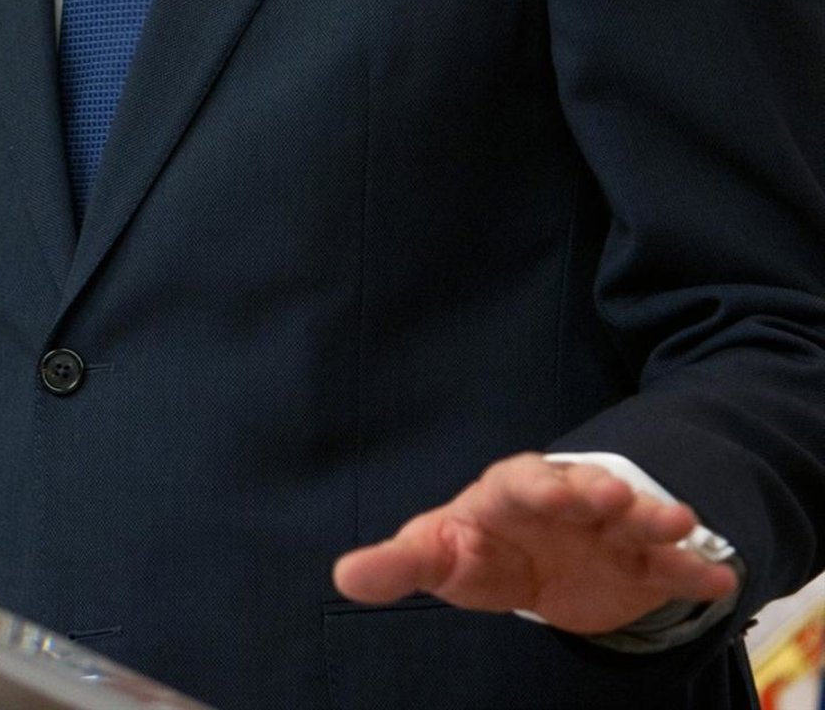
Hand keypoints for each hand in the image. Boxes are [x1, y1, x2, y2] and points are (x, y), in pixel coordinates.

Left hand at [332, 453, 737, 633]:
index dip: (538, 488)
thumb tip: (342, 575)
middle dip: (596, 491)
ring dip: (653, 517)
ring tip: (679, 523)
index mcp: (509, 496)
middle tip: (615, 494)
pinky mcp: (639, 563)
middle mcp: (562, 501)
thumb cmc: (480, 548)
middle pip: (581, 488)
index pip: (519, 482)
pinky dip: (692, 569)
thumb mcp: (440, 554)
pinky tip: (716, 577)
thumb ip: (400, 564)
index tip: (553, 494)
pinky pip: (670, 564)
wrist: (539, 555)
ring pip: (632, 517)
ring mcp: (605, 529)